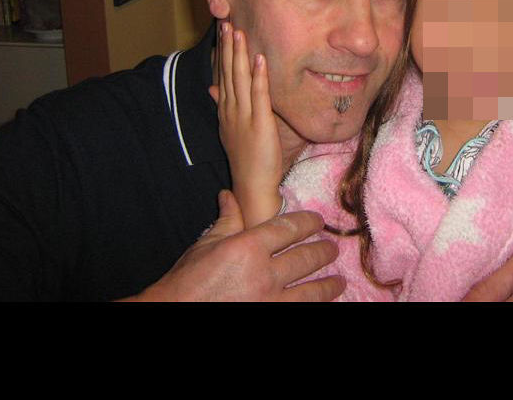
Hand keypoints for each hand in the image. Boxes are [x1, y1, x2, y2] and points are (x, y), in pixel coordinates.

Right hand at [125, 190, 345, 301]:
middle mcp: (264, 274)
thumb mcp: (205, 245)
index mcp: (248, 248)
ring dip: (328, 286)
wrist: (173, 314)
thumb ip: (226, 220)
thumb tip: (229, 195)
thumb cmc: (186, 282)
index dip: (308, 222)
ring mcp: (270, 302)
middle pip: (306, 259)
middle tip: (333, 248)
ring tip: (338, 282)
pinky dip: (314, 305)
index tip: (318, 221)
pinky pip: (300, 309)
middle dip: (323, 252)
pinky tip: (322, 303)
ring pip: (311, 292)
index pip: (289, 228)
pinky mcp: (272, 318)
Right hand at [210, 22, 282, 226]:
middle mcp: (231, 110)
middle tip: (226, 21)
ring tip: (239, 32)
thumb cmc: (246, 157)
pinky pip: (259, 96)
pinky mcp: (260, 124)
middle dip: (228, 47)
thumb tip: (212, 86)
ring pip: (240, 80)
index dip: (223, 52)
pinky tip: (260, 59)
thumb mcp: (230, 128)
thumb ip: (223, 105)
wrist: (251, 185)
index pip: (223, 75)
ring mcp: (244, 116)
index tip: (223, 30)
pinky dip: (259, 77)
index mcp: (226, 110)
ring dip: (240, 55)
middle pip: (228, 72)